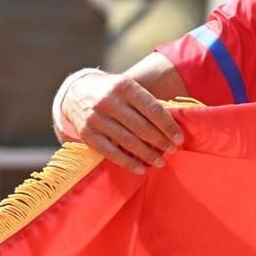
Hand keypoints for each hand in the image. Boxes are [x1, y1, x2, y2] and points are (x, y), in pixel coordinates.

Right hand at [62, 71, 182, 172]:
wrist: (76, 92)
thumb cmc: (112, 92)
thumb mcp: (127, 87)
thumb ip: (146, 103)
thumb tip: (172, 127)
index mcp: (125, 86)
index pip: (153, 109)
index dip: (168, 126)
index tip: (179, 138)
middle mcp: (109, 101)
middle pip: (142, 127)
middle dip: (161, 141)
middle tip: (173, 151)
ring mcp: (96, 118)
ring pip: (128, 141)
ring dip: (147, 154)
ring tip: (161, 162)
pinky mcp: (87, 134)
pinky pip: (110, 152)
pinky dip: (127, 163)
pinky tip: (140, 169)